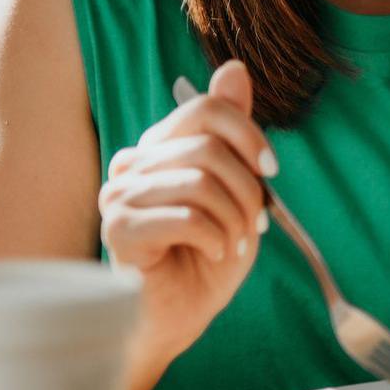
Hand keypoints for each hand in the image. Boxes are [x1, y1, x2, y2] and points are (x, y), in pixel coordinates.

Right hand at [98, 60, 276, 361]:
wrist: (177, 320)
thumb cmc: (203, 260)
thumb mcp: (235, 192)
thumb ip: (233, 135)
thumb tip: (234, 68)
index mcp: (159, 149)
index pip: (205, 109)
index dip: (249, 134)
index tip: (271, 170)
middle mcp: (132, 163)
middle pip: (208, 146)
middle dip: (248, 189)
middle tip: (255, 225)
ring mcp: (119, 195)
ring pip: (201, 181)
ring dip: (235, 219)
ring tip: (233, 245)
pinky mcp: (118, 230)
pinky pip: (186, 216)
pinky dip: (216, 238)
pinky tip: (215, 255)